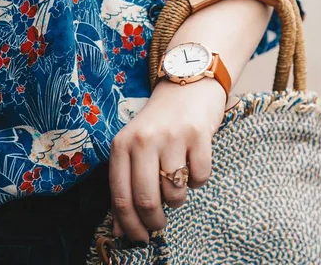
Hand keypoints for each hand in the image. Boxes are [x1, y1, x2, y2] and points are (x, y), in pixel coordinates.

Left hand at [109, 78, 225, 242]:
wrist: (188, 82)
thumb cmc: (160, 121)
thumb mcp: (136, 146)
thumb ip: (126, 182)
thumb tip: (122, 227)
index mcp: (122, 144)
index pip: (120, 195)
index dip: (129, 224)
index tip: (137, 238)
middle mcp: (144, 140)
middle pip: (146, 199)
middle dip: (154, 220)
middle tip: (159, 225)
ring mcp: (172, 137)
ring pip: (175, 191)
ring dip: (178, 197)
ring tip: (178, 182)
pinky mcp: (199, 134)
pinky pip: (200, 177)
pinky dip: (199, 179)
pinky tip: (194, 163)